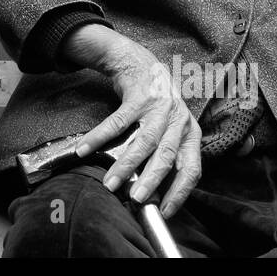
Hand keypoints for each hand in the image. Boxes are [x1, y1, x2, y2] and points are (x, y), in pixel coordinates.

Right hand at [71, 31, 201, 218]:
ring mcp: (159, 107)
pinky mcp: (138, 97)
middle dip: (151, 180)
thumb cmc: (155, 105)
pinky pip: (117, 122)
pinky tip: (85, 149)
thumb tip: (153, 192)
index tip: (166, 210)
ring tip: (110, 183)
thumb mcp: (170, 128)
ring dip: (125, 165)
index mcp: (190, 133)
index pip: (191, 168)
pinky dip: (99, 137)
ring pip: (143, 142)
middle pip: (166, 156)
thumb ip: (166, 155)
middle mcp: (178, 120)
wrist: (141, 65)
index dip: (180, 191)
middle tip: (137, 199)